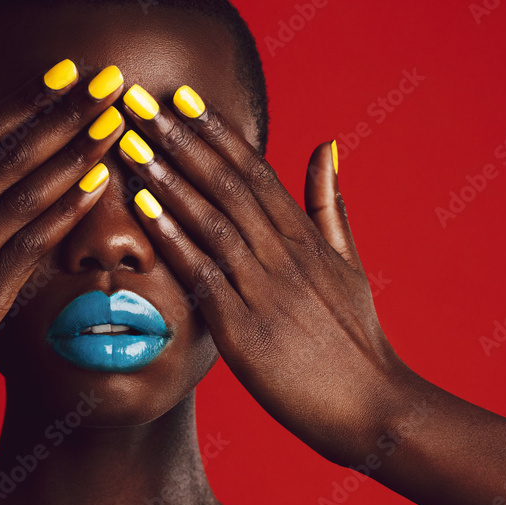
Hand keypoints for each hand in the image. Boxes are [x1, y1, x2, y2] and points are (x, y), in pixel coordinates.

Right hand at [0, 61, 126, 424]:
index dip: (27, 103)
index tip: (65, 73)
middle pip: (12, 156)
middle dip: (65, 115)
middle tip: (108, 80)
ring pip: (27, 195)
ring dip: (76, 156)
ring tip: (115, 124)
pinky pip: (30, 247)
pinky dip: (65, 213)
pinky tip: (97, 186)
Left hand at [117, 85, 413, 463]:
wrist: (373, 407)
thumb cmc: (356, 340)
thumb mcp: (349, 263)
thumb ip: (329, 204)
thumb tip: (324, 144)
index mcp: (305, 238)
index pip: (256, 171)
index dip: (216, 132)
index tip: (182, 97)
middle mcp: (284, 254)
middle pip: (227, 184)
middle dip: (181, 139)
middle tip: (141, 102)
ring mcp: (265, 289)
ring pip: (211, 220)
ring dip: (168, 179)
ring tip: (132, 143)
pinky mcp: (245, 329)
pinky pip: (204, 275)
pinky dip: (174, 239)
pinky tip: (144, 210)